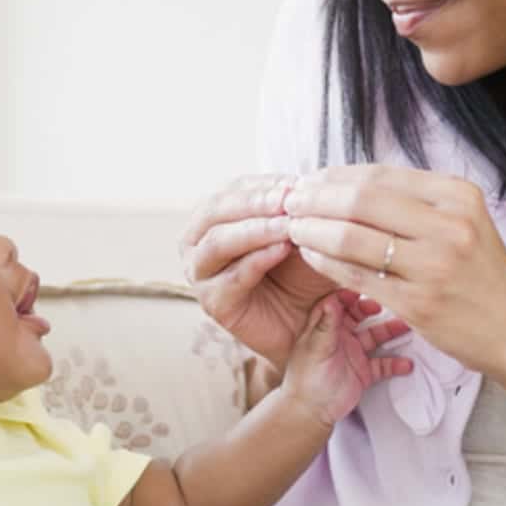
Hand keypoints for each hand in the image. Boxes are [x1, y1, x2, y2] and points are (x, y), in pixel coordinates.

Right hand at [180, 174, 337, 369]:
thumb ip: (296, 210)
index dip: (265, 184)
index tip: (297, 182)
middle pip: (217, 210)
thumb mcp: (302, 234)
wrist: (307, 323)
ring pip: (218, 241)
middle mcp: (198, 241)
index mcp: (214, 217)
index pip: (234, 189)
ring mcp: (200, 273)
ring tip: (288, 225)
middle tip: (289, 198)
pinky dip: (258, 259)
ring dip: (255, 229)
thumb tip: (304, 182)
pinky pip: (232, 276)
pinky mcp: (212, 302)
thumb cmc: (302, 272)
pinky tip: (283, 249)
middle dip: (255, 202)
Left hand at [280, 291, 412, 426]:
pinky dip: (395, 364)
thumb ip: (326, 326)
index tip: (361, 289)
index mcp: (323, 328)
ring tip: (406, 327)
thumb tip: (332, 300)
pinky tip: (406, 364)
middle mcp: (339, 337)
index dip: (347, 295)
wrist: (311, 412)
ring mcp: (353, 353)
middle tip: (382, 306)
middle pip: (358, 316)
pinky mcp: (363, 372)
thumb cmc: (306, 380)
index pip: (335, 304)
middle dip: (371, 308)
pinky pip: (383, 364)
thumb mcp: (317, 349)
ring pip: (375, 337)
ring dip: (390, 331)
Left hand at [283, 165, 505, 383]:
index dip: (335, 177)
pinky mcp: (419, 303)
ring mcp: (434, 266)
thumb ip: (415, 201)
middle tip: (290, 201)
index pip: (380, 176)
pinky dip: (324, 262)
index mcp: (458, 196)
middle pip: (361, 200)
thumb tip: (350, 181)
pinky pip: (356, 275)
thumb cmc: (480, 274)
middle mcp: (449, 225)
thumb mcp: (462, 222)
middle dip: (316, 198)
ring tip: (292, 227)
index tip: (310, 181)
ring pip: (351, 237)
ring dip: (311, 230)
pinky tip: (309, 256)